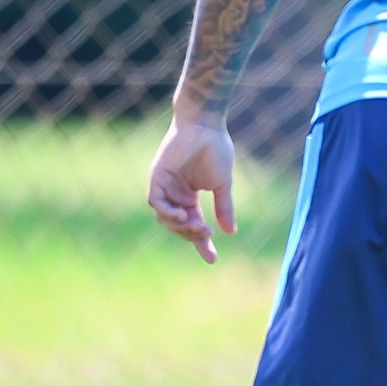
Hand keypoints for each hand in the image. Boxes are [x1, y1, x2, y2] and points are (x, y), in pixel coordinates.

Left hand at [148, 118, 236, 262]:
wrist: (205, 126)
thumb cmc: (216, 150)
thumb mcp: (222, 185)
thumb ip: (224, 207)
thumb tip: (231, 231)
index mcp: (190, 196)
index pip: (193, 226)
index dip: (202, 244)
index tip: (213, 260)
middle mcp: (174, 194)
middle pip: (178, 226)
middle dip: (192, 235)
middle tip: (207, 235)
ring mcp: (164, 186)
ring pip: (164, 217)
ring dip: (179, 226)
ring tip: (197, 226)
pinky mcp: (157, 177)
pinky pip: (155, 202)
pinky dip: (166, 212)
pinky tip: (181, 215)